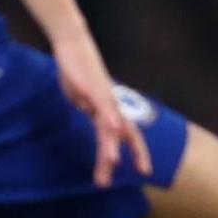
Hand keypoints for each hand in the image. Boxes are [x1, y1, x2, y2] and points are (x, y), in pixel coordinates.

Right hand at [51, 25, 151, 186]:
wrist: (73, 43)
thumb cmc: (78, 70)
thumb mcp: (82, 96)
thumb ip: (89, 109)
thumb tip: (90, 116)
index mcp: (108, 110)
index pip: (128, 134)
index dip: (137, 152)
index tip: (144, 172)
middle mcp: (111, 104)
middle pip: (127, 133)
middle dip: (136, 154)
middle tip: (145, 174)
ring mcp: (103, 96)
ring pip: (111, 124)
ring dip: (112, 145)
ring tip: (113, 163)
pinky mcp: (91, 87)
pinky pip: (102, 105)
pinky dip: (108, 117)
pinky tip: (112, 129)